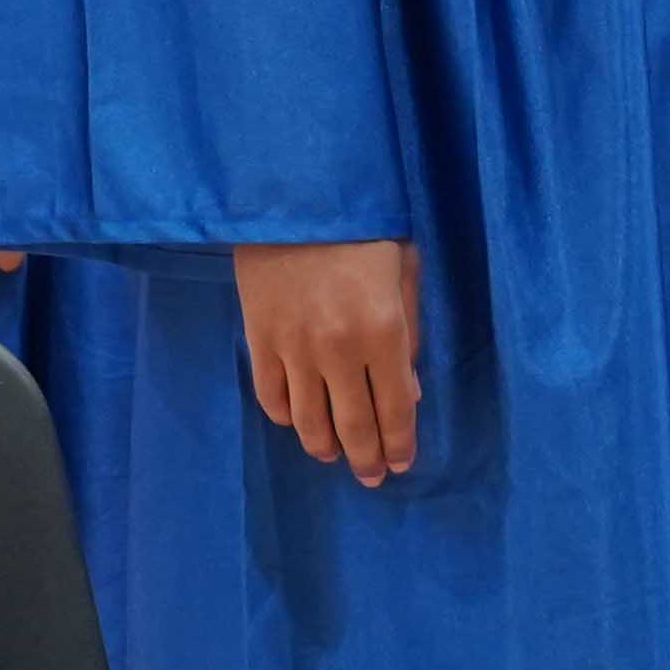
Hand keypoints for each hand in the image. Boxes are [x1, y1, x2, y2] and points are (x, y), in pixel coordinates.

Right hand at [234, 237, 420, 484]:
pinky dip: (285, 417)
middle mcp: (339, 350)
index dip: (400, 442)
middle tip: (371, 477)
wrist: (294, 193)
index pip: (397, 407)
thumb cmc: (363, 225)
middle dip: (366, 458)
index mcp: (384, 332)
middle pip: (354, 425)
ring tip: (332, 456)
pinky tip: (297, 421)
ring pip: (308, 420)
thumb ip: (410, 333)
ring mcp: (293, 348)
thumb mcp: (405, 271)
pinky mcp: (258, 337)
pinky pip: (271, 395)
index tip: (401, 463)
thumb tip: (410, 392)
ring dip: (324, 447)